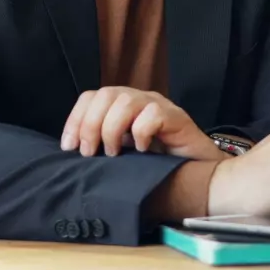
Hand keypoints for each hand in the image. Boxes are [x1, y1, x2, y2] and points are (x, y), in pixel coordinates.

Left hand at [60, 87, 223, 161]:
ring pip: (126, 100)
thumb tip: (72, 153)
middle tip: (90, 153)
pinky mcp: (177, 117)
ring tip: (114, 153)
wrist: (200, 175)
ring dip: (112, 128)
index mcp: (121, 106)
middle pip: (105, 94)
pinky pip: (153, 114)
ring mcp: (158, 106)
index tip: (69, 147)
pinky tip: (142, 150)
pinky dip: (141, 132)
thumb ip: (102, 147)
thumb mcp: (123, 155)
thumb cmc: (158, 165)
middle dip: (90, 124)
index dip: (76, 118)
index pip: (91, 97)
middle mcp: (139, 100)